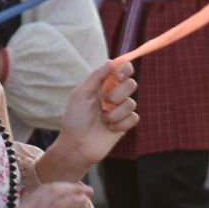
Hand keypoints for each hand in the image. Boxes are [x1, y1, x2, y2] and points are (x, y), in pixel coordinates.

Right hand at [0, 181, 94, 207]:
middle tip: (83, 187)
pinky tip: (83, 200)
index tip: (70, 189)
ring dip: (73, 190)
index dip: (57, 188)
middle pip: (48, 188)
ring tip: (87, 192)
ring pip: (55, 193)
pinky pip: (59, 205)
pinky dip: (72, 199)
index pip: (40, 192)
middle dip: (67, 186)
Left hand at [40, 63, 136, 179]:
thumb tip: (111, 61)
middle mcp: (113, 95)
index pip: (122, 70)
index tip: (119, 75)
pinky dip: (120, 123)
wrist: (77, 146)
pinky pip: (134, 118)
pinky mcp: (125, 124)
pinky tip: (109, 129)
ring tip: (103, 120)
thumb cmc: (74, 119)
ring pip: (132, 103)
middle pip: (131, 84)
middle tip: (105, 102)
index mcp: (103, 85)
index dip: (125, 69)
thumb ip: (96, 77)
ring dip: (115, 113)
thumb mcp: (80, 94)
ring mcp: (120, 110)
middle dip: (118, 93)